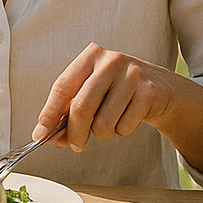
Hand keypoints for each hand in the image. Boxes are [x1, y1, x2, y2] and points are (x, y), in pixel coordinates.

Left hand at [33, 43, 199, 153]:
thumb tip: (47, 136)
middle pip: (82, 107)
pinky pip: (124, 126)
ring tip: (112, 121)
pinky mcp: (148, 92)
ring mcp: (132, 74)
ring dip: (103, 133)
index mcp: (91, 56)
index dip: (49, 113)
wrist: (162, 90)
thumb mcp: (93, 93)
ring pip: (103, 122)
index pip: (63, 86)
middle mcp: (111, 61)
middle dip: (75, 133)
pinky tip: (129, 117)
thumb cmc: (119, 92)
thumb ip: (69, 111)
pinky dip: (122, 131)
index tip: (40, 135)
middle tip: (76, 145)